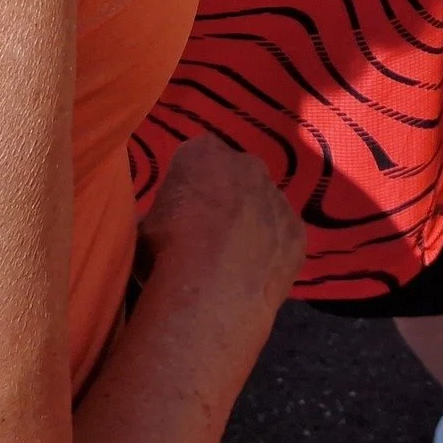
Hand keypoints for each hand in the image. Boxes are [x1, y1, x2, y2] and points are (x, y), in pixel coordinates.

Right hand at [139, 134, 305, 313]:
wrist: (211, 289)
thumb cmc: (168, 252)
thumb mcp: (144, 227)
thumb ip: (157, 215)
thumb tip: (157, 225)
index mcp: (202, 153)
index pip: (196, 157)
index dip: (189, 185)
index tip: (181, 213)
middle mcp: (246, 164)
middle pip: (235, 176)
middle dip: (225, 198)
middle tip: (207, 236)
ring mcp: (277, 196)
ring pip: (263, 205)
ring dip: (251, 225)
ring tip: (232, 262)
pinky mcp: (298, 230)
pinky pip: (283, 236)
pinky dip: (272, 251)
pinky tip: (254, 276)